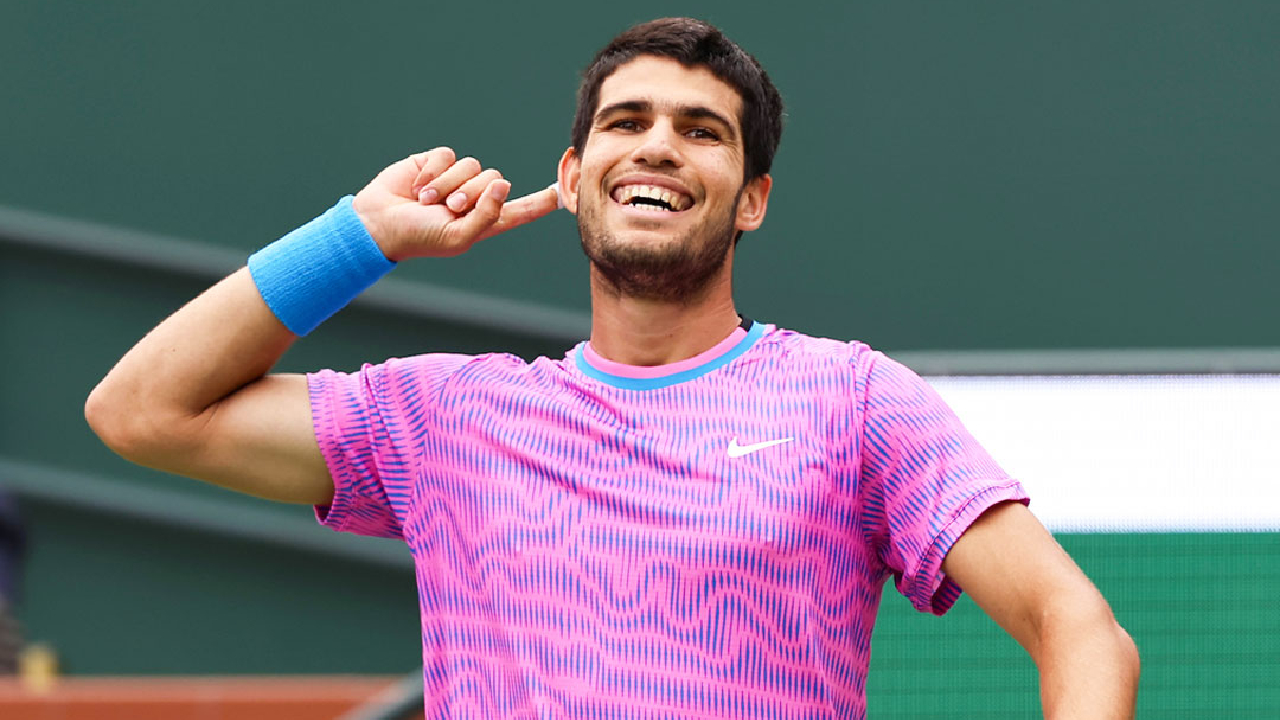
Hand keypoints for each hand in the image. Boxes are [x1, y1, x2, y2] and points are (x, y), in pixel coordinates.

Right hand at [352, 147, 560, 260]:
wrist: (379, 222)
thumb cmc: (419, 237)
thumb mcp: (458, 236)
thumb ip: (487, 214)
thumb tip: (504, 184)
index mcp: (484, 221)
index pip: (519, 211)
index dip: (540, 202)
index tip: (561, 193)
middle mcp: (473, 198)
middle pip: (496, 180)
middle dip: (471, 193)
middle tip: (447, 208)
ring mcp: (455, 179)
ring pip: (472, 166)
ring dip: (448, 184)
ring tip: (427, 201)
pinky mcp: (436, 163)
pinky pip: (448, 155)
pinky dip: (433, 171)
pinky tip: (417, 186)